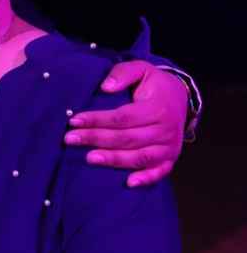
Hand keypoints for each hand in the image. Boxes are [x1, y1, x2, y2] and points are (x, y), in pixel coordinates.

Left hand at [64, 60, 187, 186]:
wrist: (181, 95)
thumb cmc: (154, 83)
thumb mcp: (141, 68)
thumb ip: (122, 73)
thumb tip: (105, 87)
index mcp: (156, 108)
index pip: (122, 117)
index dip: (97, 120)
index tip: (74, 120)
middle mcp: (165, 130)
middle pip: (127, 138)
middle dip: (96, 139)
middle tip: (70, 139)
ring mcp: (169, 146)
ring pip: (140, 157)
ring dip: (114, 159)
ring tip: (89, 158)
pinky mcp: (171, 157)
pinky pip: (160, 171)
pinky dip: (146, 178)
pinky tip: (129, 183)